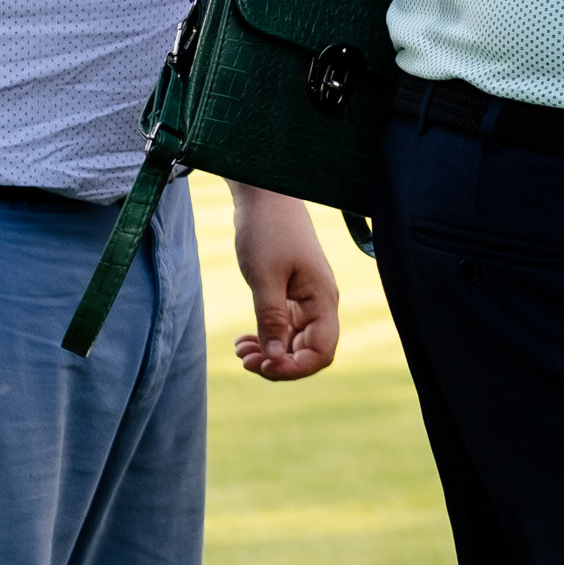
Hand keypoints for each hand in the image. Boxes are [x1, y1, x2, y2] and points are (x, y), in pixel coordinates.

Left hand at [231, 187, 340, 378]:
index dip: (296, 368)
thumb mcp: (264, 277)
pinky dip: (266, 337)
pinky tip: (244, 339)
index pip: (322, 352)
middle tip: (245, 361)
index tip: (264, 366)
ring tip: (241, 351)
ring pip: (294, 342)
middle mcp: (319, 303)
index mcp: (322, 299)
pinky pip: (284, 327)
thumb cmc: (267, 230)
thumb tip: (274, 358)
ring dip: (269, 352)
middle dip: (278, 363)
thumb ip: (271, 318)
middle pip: (308, 351)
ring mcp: (306, 299)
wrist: (265, 196)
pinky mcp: (292, 294)